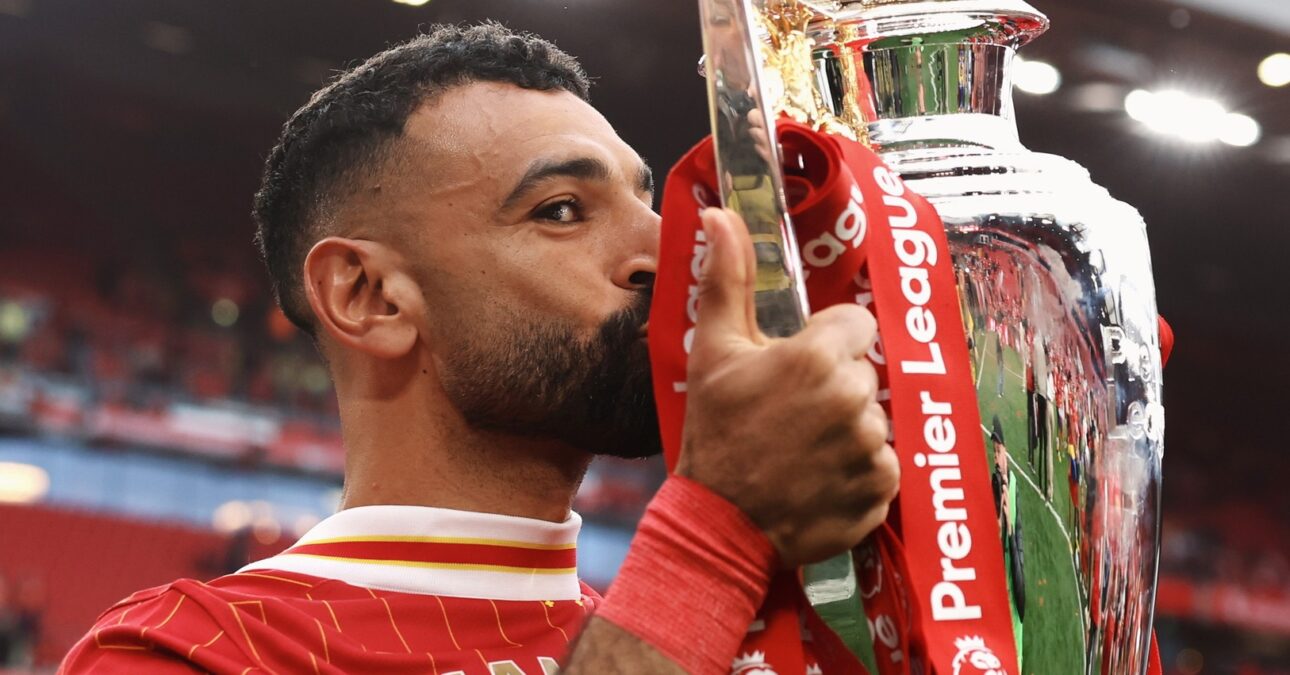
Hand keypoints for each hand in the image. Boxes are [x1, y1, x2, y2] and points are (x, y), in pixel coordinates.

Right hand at [676, 208, 898, 567]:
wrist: (719, 522)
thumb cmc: (714, 432)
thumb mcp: (714, 351)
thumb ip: (727, 278)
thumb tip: (719, 214)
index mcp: (817, 357)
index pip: (854, 326)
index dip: (824, 344)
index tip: (793, 369)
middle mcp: (852, 399)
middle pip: (864, 373)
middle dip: (835, 387)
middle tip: (790, 414)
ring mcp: (871, 448)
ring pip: (874, 418)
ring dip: (847, 429)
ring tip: (802, 449)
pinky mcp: (881, 491)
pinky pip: (885, 465)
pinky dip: (859, 472)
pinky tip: (820, 477)